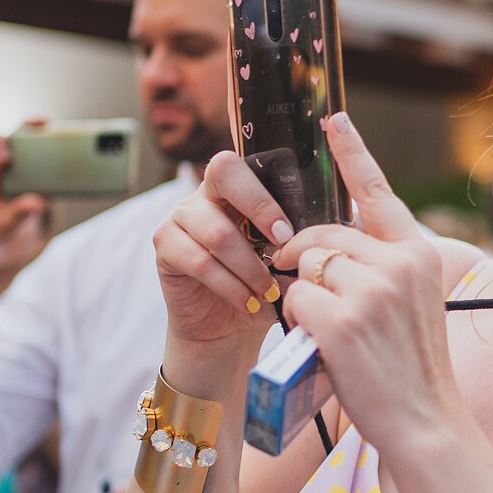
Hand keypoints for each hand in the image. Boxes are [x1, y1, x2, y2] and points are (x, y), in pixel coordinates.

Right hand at [0, 130, 48, 278]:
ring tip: (5, 159)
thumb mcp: (6, 225)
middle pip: (13, 138)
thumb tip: (41, 202)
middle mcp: (1, 169)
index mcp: (18, 179)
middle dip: (26, 127)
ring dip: (1, 142)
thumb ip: (21, 213)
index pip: (33, 154)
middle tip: (38, 123)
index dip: (42, 140)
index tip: (54, 129)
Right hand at [153, 150, 294, 354]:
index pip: (246, 164)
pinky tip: (248, 302)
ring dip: (250, 267)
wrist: (227, 328)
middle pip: (224, 173)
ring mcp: (180, 216)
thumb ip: (300, 239)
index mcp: (237, 187)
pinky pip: (200, 262)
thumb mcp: (285, 260)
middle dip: (260, 208)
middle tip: (282, 248)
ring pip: (218, 232)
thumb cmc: (261, 287)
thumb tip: (328, 230)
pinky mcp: (165, 245)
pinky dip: (231, 286)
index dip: (267, 195)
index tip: (288, 234)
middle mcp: (205, 193)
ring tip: (268, 291)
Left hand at [269, 112, 459, 455]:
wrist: (426, 423)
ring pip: (306, 266)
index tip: (333, 118)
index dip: (353, 153)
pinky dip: (295, 321)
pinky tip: (320, 345)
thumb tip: (321, 252)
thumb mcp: (409, 307)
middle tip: (311, 302)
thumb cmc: (410, 371)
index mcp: (419, 255)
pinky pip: (295, 299)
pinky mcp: (344, 320)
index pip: (378, 194)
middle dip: (304, 263)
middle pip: (323, 236)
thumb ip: (379, 271)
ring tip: (329, 334)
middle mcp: (400, 263)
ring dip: (301, 297)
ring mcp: (373, 290)